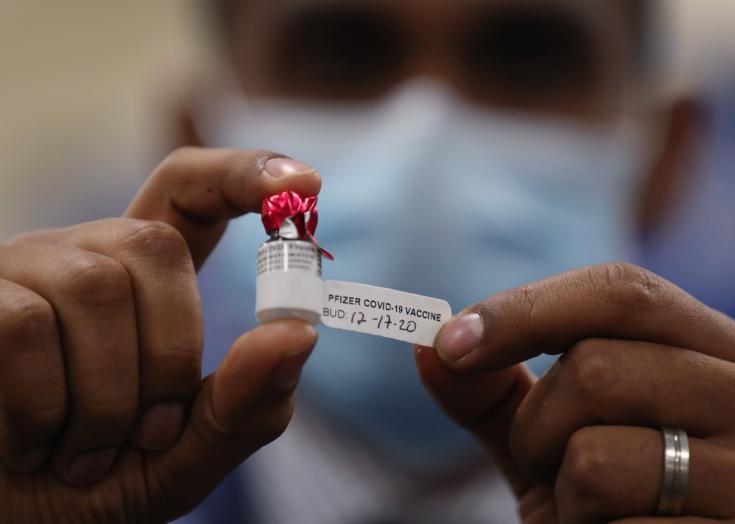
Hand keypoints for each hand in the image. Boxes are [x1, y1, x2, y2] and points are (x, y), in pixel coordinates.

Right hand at [0, 148, 321, 522]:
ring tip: (85, 455)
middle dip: (170, 354)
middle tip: (152, 434)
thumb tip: (299, 333)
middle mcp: (84, 258)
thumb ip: (244, 403)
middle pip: (155, 244)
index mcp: (145, 282)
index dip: (245, 174)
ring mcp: (21, 272)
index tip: (308, 182)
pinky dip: (43, 410)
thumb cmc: (95, 485)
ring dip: (108, 399)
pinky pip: (24, 326)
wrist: (9, 522)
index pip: (193, 193)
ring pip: (96, 287)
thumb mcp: (186, 456)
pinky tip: (32, 447)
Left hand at [416, 263, 734, 522]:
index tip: (451, 343)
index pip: (621, 292)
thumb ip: (499, 393)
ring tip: (595, 514)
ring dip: (561, 495)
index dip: (524, 308)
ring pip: (595, 457)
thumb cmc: (615, 503)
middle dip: (536, 427)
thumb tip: (426, 344)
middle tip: (553, 467)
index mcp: (722, 353)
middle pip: (593, 367)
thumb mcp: (559, 440)